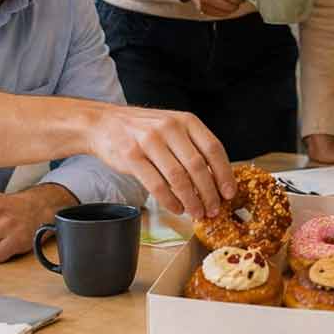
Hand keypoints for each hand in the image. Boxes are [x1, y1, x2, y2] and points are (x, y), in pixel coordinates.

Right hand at [89, 105, 235, 218]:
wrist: (105, 124)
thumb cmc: (144, 130)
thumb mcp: (174, 128)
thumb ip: (193, 147)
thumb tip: (217, 180)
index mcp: (187, 120)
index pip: (213, 148)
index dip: (224, 174)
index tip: (229, 193)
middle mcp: (170, 127)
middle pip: (198, 166)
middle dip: (209, 193)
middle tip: (214, 209)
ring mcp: (149, 141)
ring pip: (178, 178)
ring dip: (191, 200)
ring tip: (196, 213)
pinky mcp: (132, 156)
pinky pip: (156, 185)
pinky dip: (169, 201)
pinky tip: (177, 208)